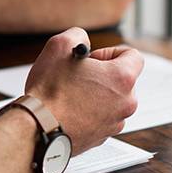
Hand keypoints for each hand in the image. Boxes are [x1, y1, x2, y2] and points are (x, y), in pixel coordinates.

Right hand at [25, 28, 142, 153]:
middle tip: (78, 76)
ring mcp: (115, 122)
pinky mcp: (102, 137)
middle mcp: (125, 102)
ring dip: (95, 95)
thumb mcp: (59, 46)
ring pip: (111, 101)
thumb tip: (82, 41)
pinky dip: (89, 113)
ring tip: (70, 95)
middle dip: (102, 75)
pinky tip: (68, 110)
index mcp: (121, 78)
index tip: (93, 59)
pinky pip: (101, 118)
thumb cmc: (49, 91)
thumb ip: (78, 35)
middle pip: (122, 80)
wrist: (37, 128)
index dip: (110, 52)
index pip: (133, 55)